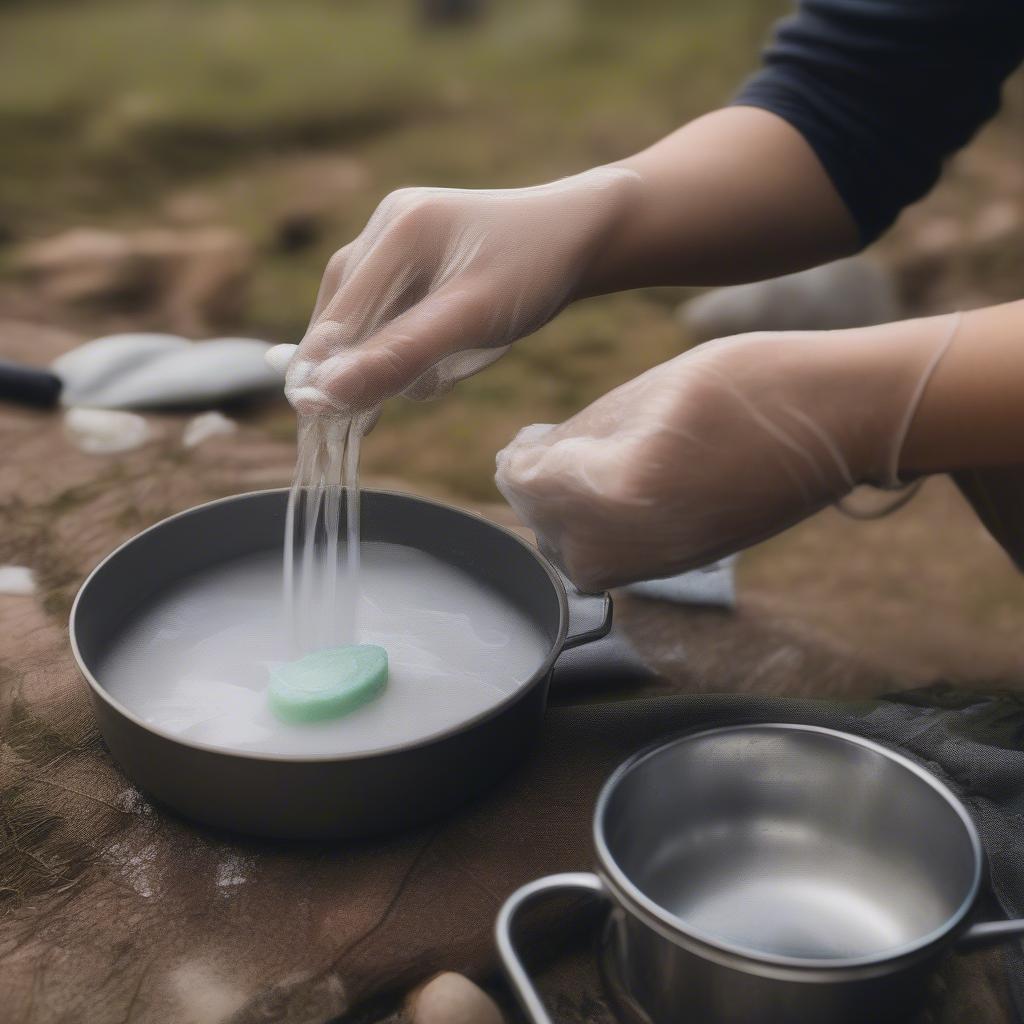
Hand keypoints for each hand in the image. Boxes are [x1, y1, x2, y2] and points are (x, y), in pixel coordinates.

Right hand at [279, 167, 640, 416]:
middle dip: (371, 363)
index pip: (338, 317)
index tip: (312, 419)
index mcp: (399, 228)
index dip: (321, 370)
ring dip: (397, 358)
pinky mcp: (413, 258)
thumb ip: (399, 354)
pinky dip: (411, 345)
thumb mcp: (472, 318)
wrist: (582, 237)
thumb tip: (324, 395)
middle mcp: (388, 227)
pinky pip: (390, 315)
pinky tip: (447, 353)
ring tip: (452, 364)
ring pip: (368, 322)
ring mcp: (398, 239)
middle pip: (344, 318)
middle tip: (397, 400)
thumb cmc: (535, 272)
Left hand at [495, 321, 957, 590]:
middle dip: (538, 489)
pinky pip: (612, 562)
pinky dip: (598, 531)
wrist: (837, 421)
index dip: (519, 460)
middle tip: (546, 446)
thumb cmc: (747, 384)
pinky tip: (616, 490)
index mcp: (615, 488)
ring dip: (564, 515)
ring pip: (574, 556)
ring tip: (581, 467)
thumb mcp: (645, 392)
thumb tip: (529, 460)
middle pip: (545, 528)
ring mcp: (657, 565)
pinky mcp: (680, 567)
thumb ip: (575, 437)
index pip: (528, 485)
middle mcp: (629, 545)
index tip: (525, 439)